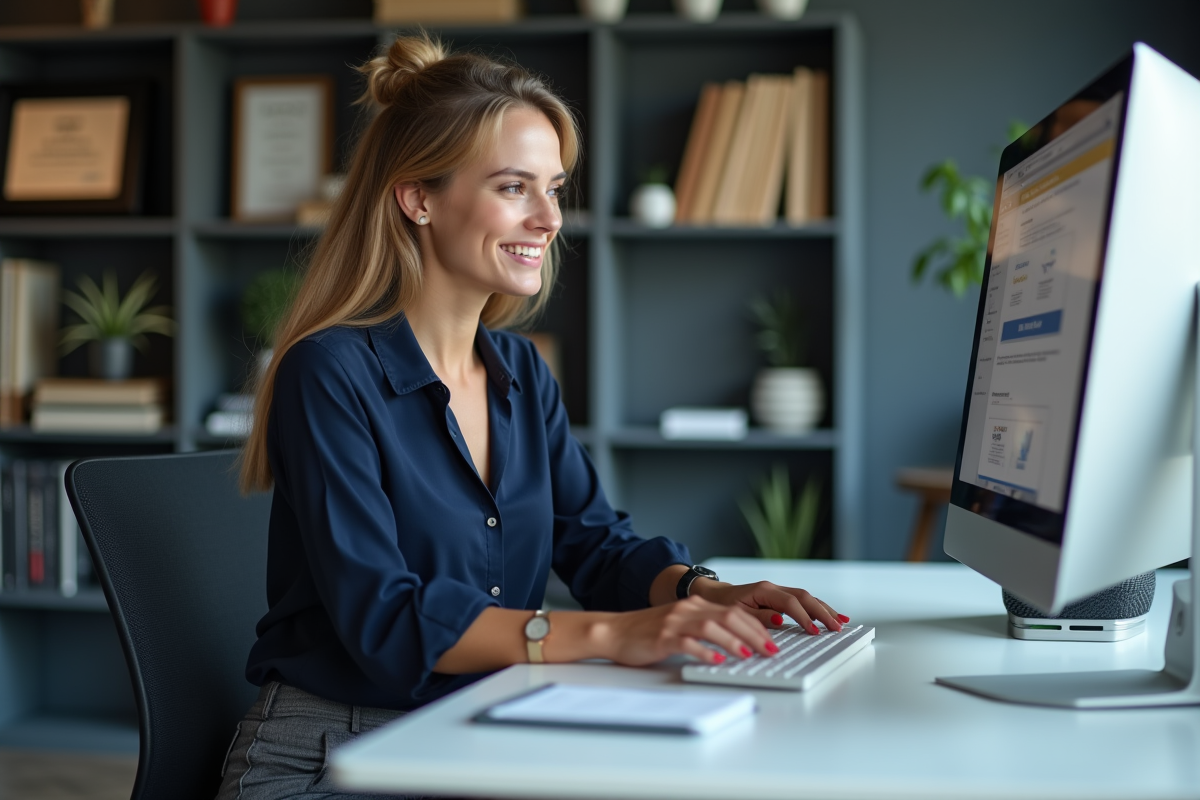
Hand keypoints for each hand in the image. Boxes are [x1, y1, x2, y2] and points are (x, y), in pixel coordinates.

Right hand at [596, 595, 779, 666]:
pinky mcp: (662, 637)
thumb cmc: (647, 633)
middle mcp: (688, 610)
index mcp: (696, 605)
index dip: (756, 626)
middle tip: (771, 650)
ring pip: (711, 627)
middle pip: (729, 617)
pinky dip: (705, 652)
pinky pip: (687, 643)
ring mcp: (674, 622)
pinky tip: (716, 661)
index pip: (735, 612)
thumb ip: (705, 628)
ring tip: (749, 654)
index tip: (772, 641)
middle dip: (754, 633)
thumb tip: (738, 643)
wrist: (614, 631)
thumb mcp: (681, 624)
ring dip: (734, 641)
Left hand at [690, 579, 849, 634]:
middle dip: (822, 612)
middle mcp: (773, 587)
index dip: (804, 617)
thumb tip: (780, 620)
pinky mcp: (781, 597)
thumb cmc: (723, 605)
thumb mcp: (736, 613)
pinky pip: (803, 601)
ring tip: (842, 621)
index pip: (789, 603)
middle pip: (804, 597)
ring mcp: (778, 591)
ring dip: (825, 609)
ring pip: (807, 597)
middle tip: (836, 627)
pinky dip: (818, 608)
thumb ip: (758, 617)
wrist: (716, 595)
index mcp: (763, 590)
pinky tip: (831, 615)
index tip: (815, 631)